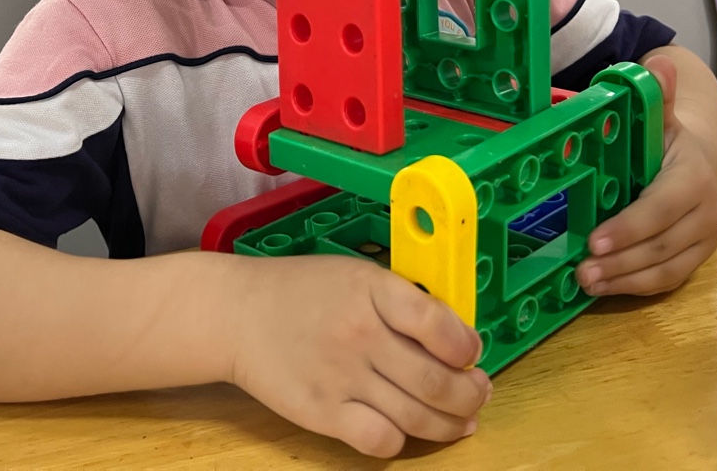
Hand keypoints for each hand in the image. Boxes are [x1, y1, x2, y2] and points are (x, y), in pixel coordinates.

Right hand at [226, 254, 491, 456]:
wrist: (237, 313)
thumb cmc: (302, 291)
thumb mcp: (356, 275)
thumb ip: (402, 301)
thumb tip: (456, 339)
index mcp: (372, 290)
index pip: (439, 326)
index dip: (468, 346)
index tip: (472, 354)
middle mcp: (360, 334)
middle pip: (437, 381)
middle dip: (471, 394)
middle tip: (478, 394)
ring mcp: (341, 377)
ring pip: (417, 417)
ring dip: (451, 424)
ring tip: (462, 420)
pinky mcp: (322, 412)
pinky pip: (380, 440)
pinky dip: (401, 440)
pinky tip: (405, 430)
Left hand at [576, 55, 716, 295]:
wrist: (699, 157)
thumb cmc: (668, 138)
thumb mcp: (661, 115)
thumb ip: (657, 96)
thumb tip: (660, 63)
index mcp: (693, 176)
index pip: (662, 207)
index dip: (629, 227)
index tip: (594, 240)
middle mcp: (706, 212)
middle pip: (662, 245)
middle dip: (620, 261)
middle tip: (581, 269)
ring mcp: (704, 240)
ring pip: (665, 269)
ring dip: (624, 280)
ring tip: (586, 283)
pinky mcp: (697, 259)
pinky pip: (668, 280)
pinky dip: (636, 287)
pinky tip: (605, 288)